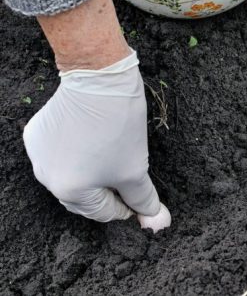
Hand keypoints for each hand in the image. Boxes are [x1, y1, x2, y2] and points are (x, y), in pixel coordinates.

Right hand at [23, 50, 169, 228]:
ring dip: (92, 173)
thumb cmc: (117, 125)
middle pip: (84, 197)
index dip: (127, 206)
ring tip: (113, 157)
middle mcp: (46, 177)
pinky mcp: (37, 133)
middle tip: (130, 178)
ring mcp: (38, 154)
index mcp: (68, 190)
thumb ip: (144, 199)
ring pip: (71, 175)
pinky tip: (94, 142)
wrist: (99, 79)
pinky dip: (76, 154)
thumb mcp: (136, 168)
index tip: (140, 198)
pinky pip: (59, 154)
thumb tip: (156, 221)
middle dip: (108, 191)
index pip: (103, 212)